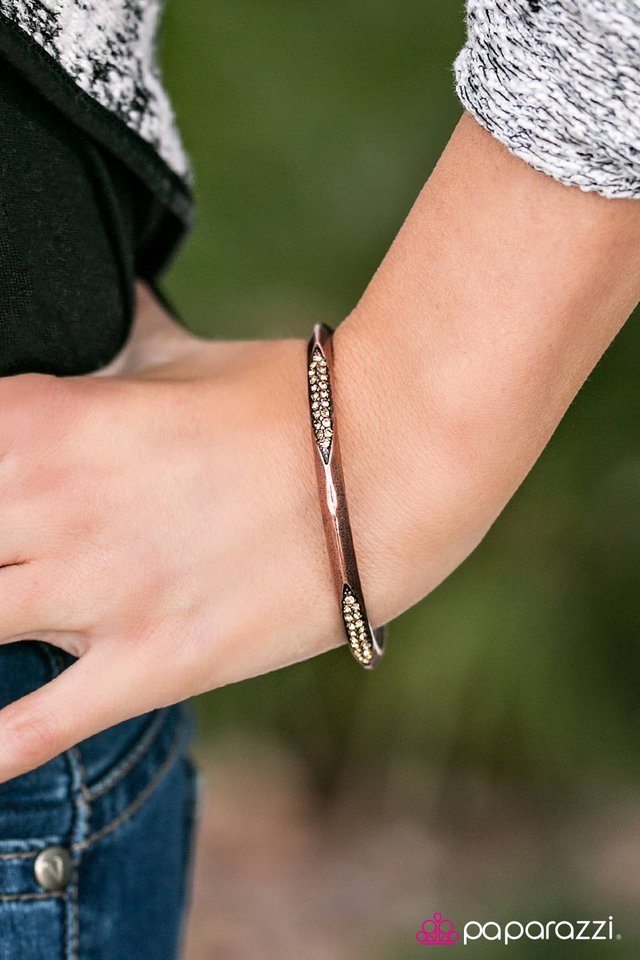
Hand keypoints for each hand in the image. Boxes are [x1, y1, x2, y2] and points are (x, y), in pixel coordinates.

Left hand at [0, 285, 346, 781]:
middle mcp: (53, 508)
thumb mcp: (184, 354)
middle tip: (10, 554)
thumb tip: (106, 291)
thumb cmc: (288, 400)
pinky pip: (38, 730)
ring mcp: (101, 593)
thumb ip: (120, 333)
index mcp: (49, 420)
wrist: (391, 461)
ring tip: (12, 608)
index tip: (5, 487)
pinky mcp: (152, 663)